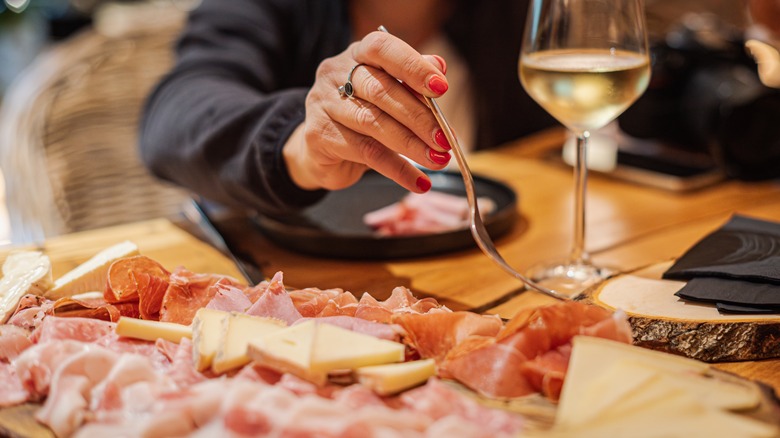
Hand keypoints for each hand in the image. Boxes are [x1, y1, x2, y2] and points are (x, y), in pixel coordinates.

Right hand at [283, 30, 451, 193]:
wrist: (321, 150)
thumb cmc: (362, 116)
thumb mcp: (389, 95)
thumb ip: (412, 82)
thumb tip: (439, 67)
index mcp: (356, 55)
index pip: (382, 49)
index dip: (412, 66)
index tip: (441, 88)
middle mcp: (335, 74)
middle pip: (380, 91)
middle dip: (419, 117)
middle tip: (445, 139)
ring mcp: (323, 103)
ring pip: (373, 124)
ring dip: (411, 145)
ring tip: (438, 160)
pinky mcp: (318, 135)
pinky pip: (365, 153)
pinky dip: (397, 169)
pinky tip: (418, 182)